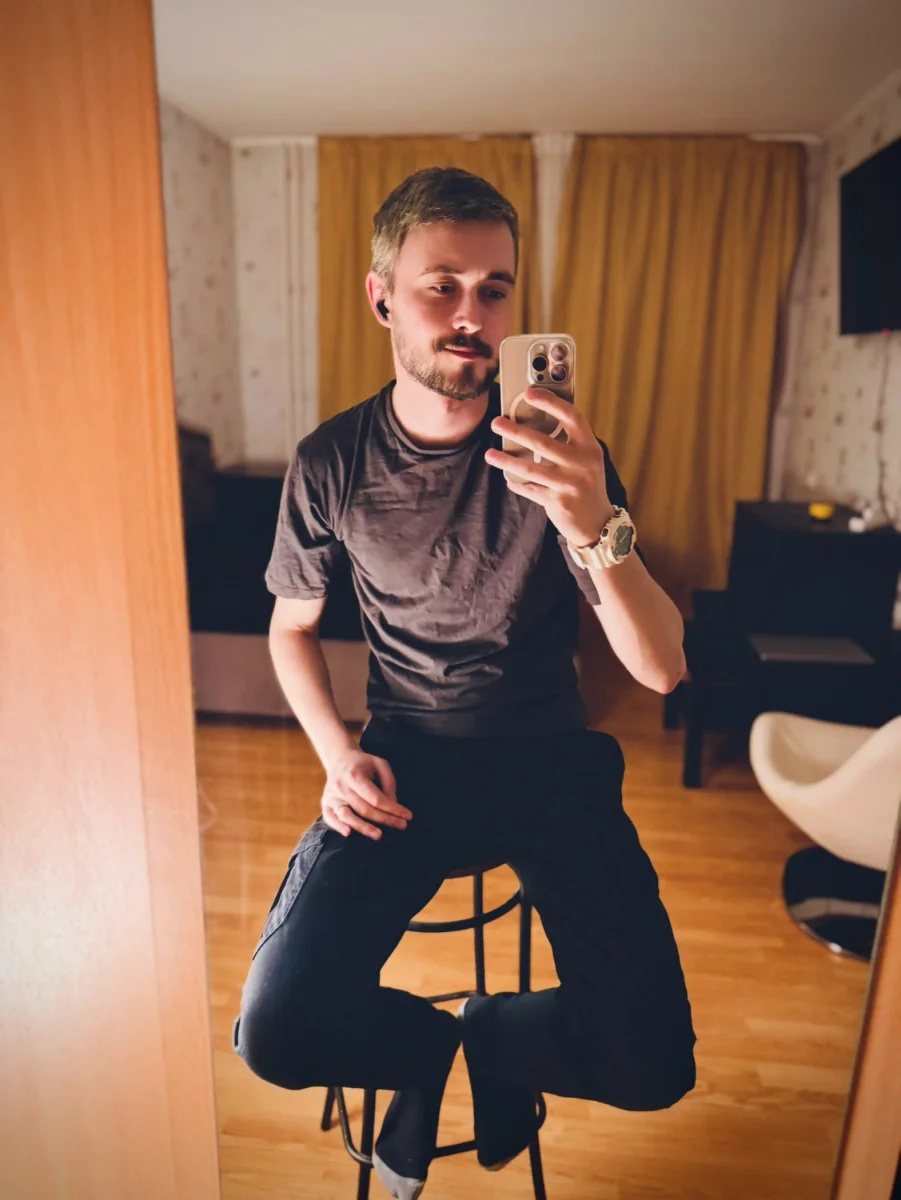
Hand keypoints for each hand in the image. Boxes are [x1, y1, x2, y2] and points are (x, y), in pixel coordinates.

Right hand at [321, 747, 411, 839]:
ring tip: (379, 835)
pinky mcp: (325, 802)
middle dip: (385, 820)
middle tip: (402, 826)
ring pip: (346, 816)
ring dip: (363, 828)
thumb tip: (392, 804)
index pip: (376, 798)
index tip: (407, 816)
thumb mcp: (380, 764)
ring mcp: (331, 795)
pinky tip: (349, 833)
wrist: (339, 759)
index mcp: (355, 775)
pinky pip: (329, 818)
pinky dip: (337, 827)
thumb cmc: (363, 763)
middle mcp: (341, 786)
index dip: (392, 809)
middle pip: (364, 809)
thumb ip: (389, 783)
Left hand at [485, 388, 613, 546]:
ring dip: (506, 460)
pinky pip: (530, 489)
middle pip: (542, 442)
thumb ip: (569, 442)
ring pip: (530, 468)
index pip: (571, 417)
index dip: (551, 402)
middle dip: (515, 431)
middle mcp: (581, 463)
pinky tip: (508, 479)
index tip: (529, 393)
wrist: (597, 522)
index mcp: (590, 447)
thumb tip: (536, 421)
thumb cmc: (586, 484)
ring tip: (490, 454)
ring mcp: (569, 484)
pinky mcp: (557, 501)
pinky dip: (517, 483)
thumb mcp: (587, 459)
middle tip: (496, 423)